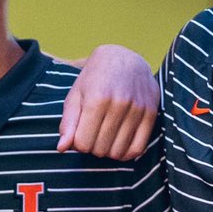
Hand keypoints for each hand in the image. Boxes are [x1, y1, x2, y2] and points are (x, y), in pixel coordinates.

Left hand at [59, 45, 157, 159]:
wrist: (124, 57)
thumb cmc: (94, 79)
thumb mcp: (75, 96)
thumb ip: (68, 123)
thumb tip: (61, 148)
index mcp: (96, 99)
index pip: (82, 143)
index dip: (78, 143)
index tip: (80, 133)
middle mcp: (118, 104)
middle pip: (99, 149)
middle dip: (92, 147)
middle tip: (93, 134)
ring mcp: (137, 109)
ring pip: (118, 152)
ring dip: (108, 151)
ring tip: (105, 136)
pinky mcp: (151, 113)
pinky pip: (138, 148)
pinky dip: (126, 153)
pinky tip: (119, 144)